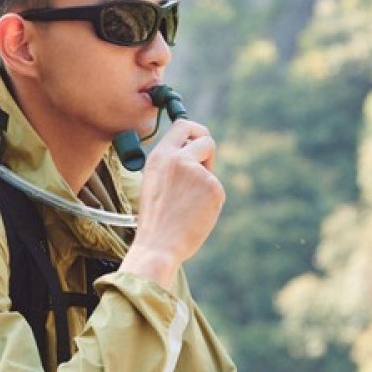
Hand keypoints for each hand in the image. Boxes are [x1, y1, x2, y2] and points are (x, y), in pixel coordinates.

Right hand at [120, 119, 223, 286]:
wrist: (158, 245)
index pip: (182, 125)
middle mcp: (178, 159)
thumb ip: (172, 165)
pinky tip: (195, 215)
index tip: (197, 139)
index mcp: (159, 156)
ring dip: (205, 183)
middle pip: (205, 139)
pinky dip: (209, 202)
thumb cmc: (155, 220)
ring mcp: (198, 172)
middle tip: (203, 169)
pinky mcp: (214, 188)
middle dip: (207, 152)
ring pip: (211, 170)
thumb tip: (196, 154)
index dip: (194, 131)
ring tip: (187, 206)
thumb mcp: (155, 183)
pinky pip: (216, 189)